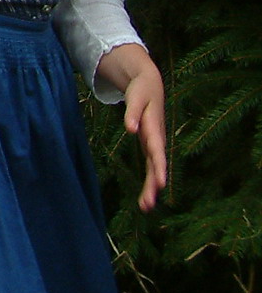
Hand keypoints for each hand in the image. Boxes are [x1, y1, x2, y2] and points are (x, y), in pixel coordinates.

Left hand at [121, 54, 167, 210]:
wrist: (149, 85)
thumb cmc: (142, 92)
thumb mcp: (137, 98)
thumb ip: (133, 113)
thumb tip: (131, 129)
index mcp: (154, 129)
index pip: (157, 151)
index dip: (159, 167)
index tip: (162, 184)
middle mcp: (156, 139)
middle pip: (156, 165)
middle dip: (153, 184)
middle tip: (148, 204)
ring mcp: (154, 143)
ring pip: (154, 169)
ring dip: (151, 187)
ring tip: (146, 207)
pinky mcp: (150, 145)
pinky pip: (151, 166)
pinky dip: (149, 181)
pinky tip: (145, 197)